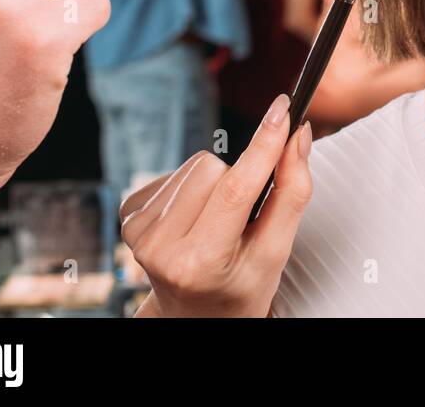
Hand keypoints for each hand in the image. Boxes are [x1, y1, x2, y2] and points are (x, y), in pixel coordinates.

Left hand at [123, 94, 312, 316]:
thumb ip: (292, 193)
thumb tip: (297, 136)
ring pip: (195, 165)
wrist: (193, 316)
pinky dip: (193, 188)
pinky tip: (195, 218)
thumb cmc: (238, 286)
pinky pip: (175, 171)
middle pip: (216, 168)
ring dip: (216, 183)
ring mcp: (138, 232)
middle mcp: (160, 248)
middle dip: (238, 181)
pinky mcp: (128, 214)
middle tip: (241, 220)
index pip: (236, 189)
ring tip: (217, 222)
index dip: (264, 145)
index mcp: (200, 263)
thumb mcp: (277, 251)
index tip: (283, 109)